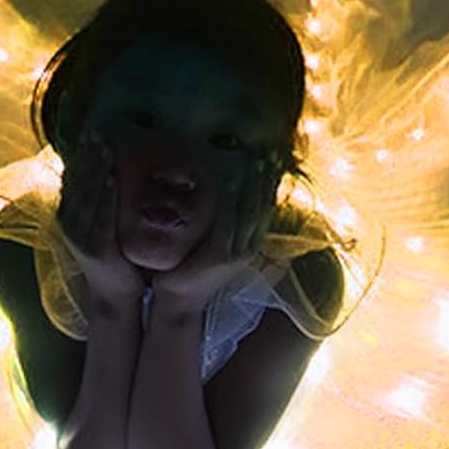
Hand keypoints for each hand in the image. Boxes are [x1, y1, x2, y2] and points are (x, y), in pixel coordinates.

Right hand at [57, 130, 145, 305]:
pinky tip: (111, 180)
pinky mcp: (96, 247)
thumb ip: (100, 202)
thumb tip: (108, 173)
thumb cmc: (113, 257)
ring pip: (87, 195)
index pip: (72, 176)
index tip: (90, 130)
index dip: (79, 153)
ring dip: (95, 169)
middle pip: (77, 181)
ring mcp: (81, 235)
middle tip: (98, 131)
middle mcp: (70, 222)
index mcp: (70, 214)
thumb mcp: (101, 225)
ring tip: (105, 147)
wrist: (114, 295)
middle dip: (87, 155)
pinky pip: (100, 217)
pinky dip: (105, 197)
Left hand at [151, 154, 278, 312]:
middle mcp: (248, 246)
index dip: (269, 181)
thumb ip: (218, 222)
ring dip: (253, 182)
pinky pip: (229, 220)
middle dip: (266, 176)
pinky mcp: (220, 255)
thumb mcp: (210, 243)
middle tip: (268, 148)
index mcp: (249, 242)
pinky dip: (231, 199)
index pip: (264, 206)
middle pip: (263, 204)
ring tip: (255, 156)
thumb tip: (221, 195)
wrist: (178, 300)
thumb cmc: (189, 269)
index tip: (269, 155)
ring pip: (250, 209)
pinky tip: (230, 179)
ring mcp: (237, 252)